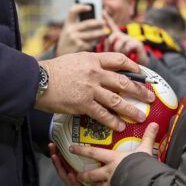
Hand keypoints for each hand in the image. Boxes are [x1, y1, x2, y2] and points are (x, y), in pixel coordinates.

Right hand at [37, 52, 154, 130]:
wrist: (36, 80)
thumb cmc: (51, 71)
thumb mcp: (73, 60)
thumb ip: (89, 64)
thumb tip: (101, 72)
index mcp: (92, 59)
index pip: (118, 60)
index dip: (133, 66)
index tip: (141, 73)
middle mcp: (94, 72)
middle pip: (123, 81)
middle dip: (139, 90)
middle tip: (149, 96)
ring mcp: (90, 88)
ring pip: (117, 99)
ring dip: (131, 109)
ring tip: (140, 116)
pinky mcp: (83, 103)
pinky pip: (102, 114)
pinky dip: (113, 121)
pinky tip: (120, 126)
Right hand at [49, 143, 107, 185]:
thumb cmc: (100, 184)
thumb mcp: (94, 169)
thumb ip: (92, 160)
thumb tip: (94, 145)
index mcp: (75, 171)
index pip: (65, 160)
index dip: (60, 151)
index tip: (55, 141)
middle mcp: (73, 178)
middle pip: (62, 165)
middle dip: (55, 156)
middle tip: (51, 146)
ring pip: (64, 175)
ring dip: (59, 166)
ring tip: (55, 157)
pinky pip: (74, 185)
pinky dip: (71, 180)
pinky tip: (69, 174)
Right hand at [55, 4, 108, 55]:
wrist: (61, 56)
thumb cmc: (68, 42)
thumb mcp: (69, 32)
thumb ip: (78, 26)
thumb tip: (95, 21)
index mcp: (68, 25)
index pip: (72, 11)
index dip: (81, 7)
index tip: (90, 7)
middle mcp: (70, 30)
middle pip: (87, 24)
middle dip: (97, 23)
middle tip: (104, 22)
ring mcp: (74, 38)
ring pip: (91, 35)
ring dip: (100, 33)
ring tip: (105, 32)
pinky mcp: (79, 46)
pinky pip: (90, 44)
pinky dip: (94, 43)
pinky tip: (96, 44)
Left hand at [73, 122, 159, 185]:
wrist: (144, 182)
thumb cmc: (141, 164)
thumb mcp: (145, 148)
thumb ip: (148, 136)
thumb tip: (154, 124)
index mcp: (113, 158)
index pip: (93, 152)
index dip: (81, 150)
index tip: (71, 148)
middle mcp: (109, 171)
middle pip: (92, 174)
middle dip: (84, 175)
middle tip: (78, 175)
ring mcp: (113, 184)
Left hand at [101, 12, 148, 64]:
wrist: (139, 67)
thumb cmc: (125, 61)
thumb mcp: (115, 55)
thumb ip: (109, 50)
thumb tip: (104, 50)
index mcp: (118, 37)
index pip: (112, 26)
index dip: (107, 18)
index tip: (103, 11)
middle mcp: (124, 36)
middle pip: (112, 36)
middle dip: (109, 45)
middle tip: (109, 53)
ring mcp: (131, 39)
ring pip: (119, 42)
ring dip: (117, 51)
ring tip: (119, 57)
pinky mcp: (137, 43)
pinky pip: (127, 46)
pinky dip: (125, 52)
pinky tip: (127, 56)